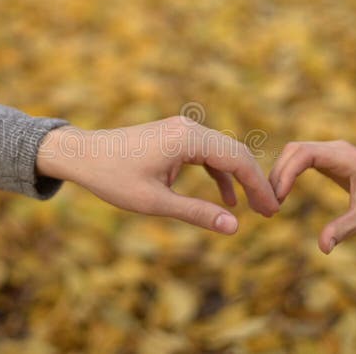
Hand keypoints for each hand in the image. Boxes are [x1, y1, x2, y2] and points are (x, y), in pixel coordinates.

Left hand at [36, 116, 279, 233]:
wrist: (82, 154)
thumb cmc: (113, 178)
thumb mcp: (155, 202)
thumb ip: (197, 213)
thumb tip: (234, 227)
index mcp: (188, 138)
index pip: (237, 160)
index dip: (259, 187)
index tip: (272, 211)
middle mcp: (189, 127)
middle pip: (235, 152)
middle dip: (254, 182)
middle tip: (271, 212)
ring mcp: (181, 128)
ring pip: (222, 152)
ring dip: (238, 178)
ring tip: (254, 207)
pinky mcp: (174, 135)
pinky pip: (206, 153)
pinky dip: (218, 173)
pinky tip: (227, 198)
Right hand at [268, 140, 355, 258]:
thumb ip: (342, 230)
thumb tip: (322, 248)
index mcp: (346, 157)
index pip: (304, 154)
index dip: (285, 173)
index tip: (277, 198)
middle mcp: (337, 148)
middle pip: (294, 150)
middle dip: (277, 173)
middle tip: (268, 203)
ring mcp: (332, 151)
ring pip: (294, 152)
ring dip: (280, 173)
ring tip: (272, 201)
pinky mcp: (329, 158)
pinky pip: (301, 159)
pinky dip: (288, 173)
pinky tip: (281, 194)